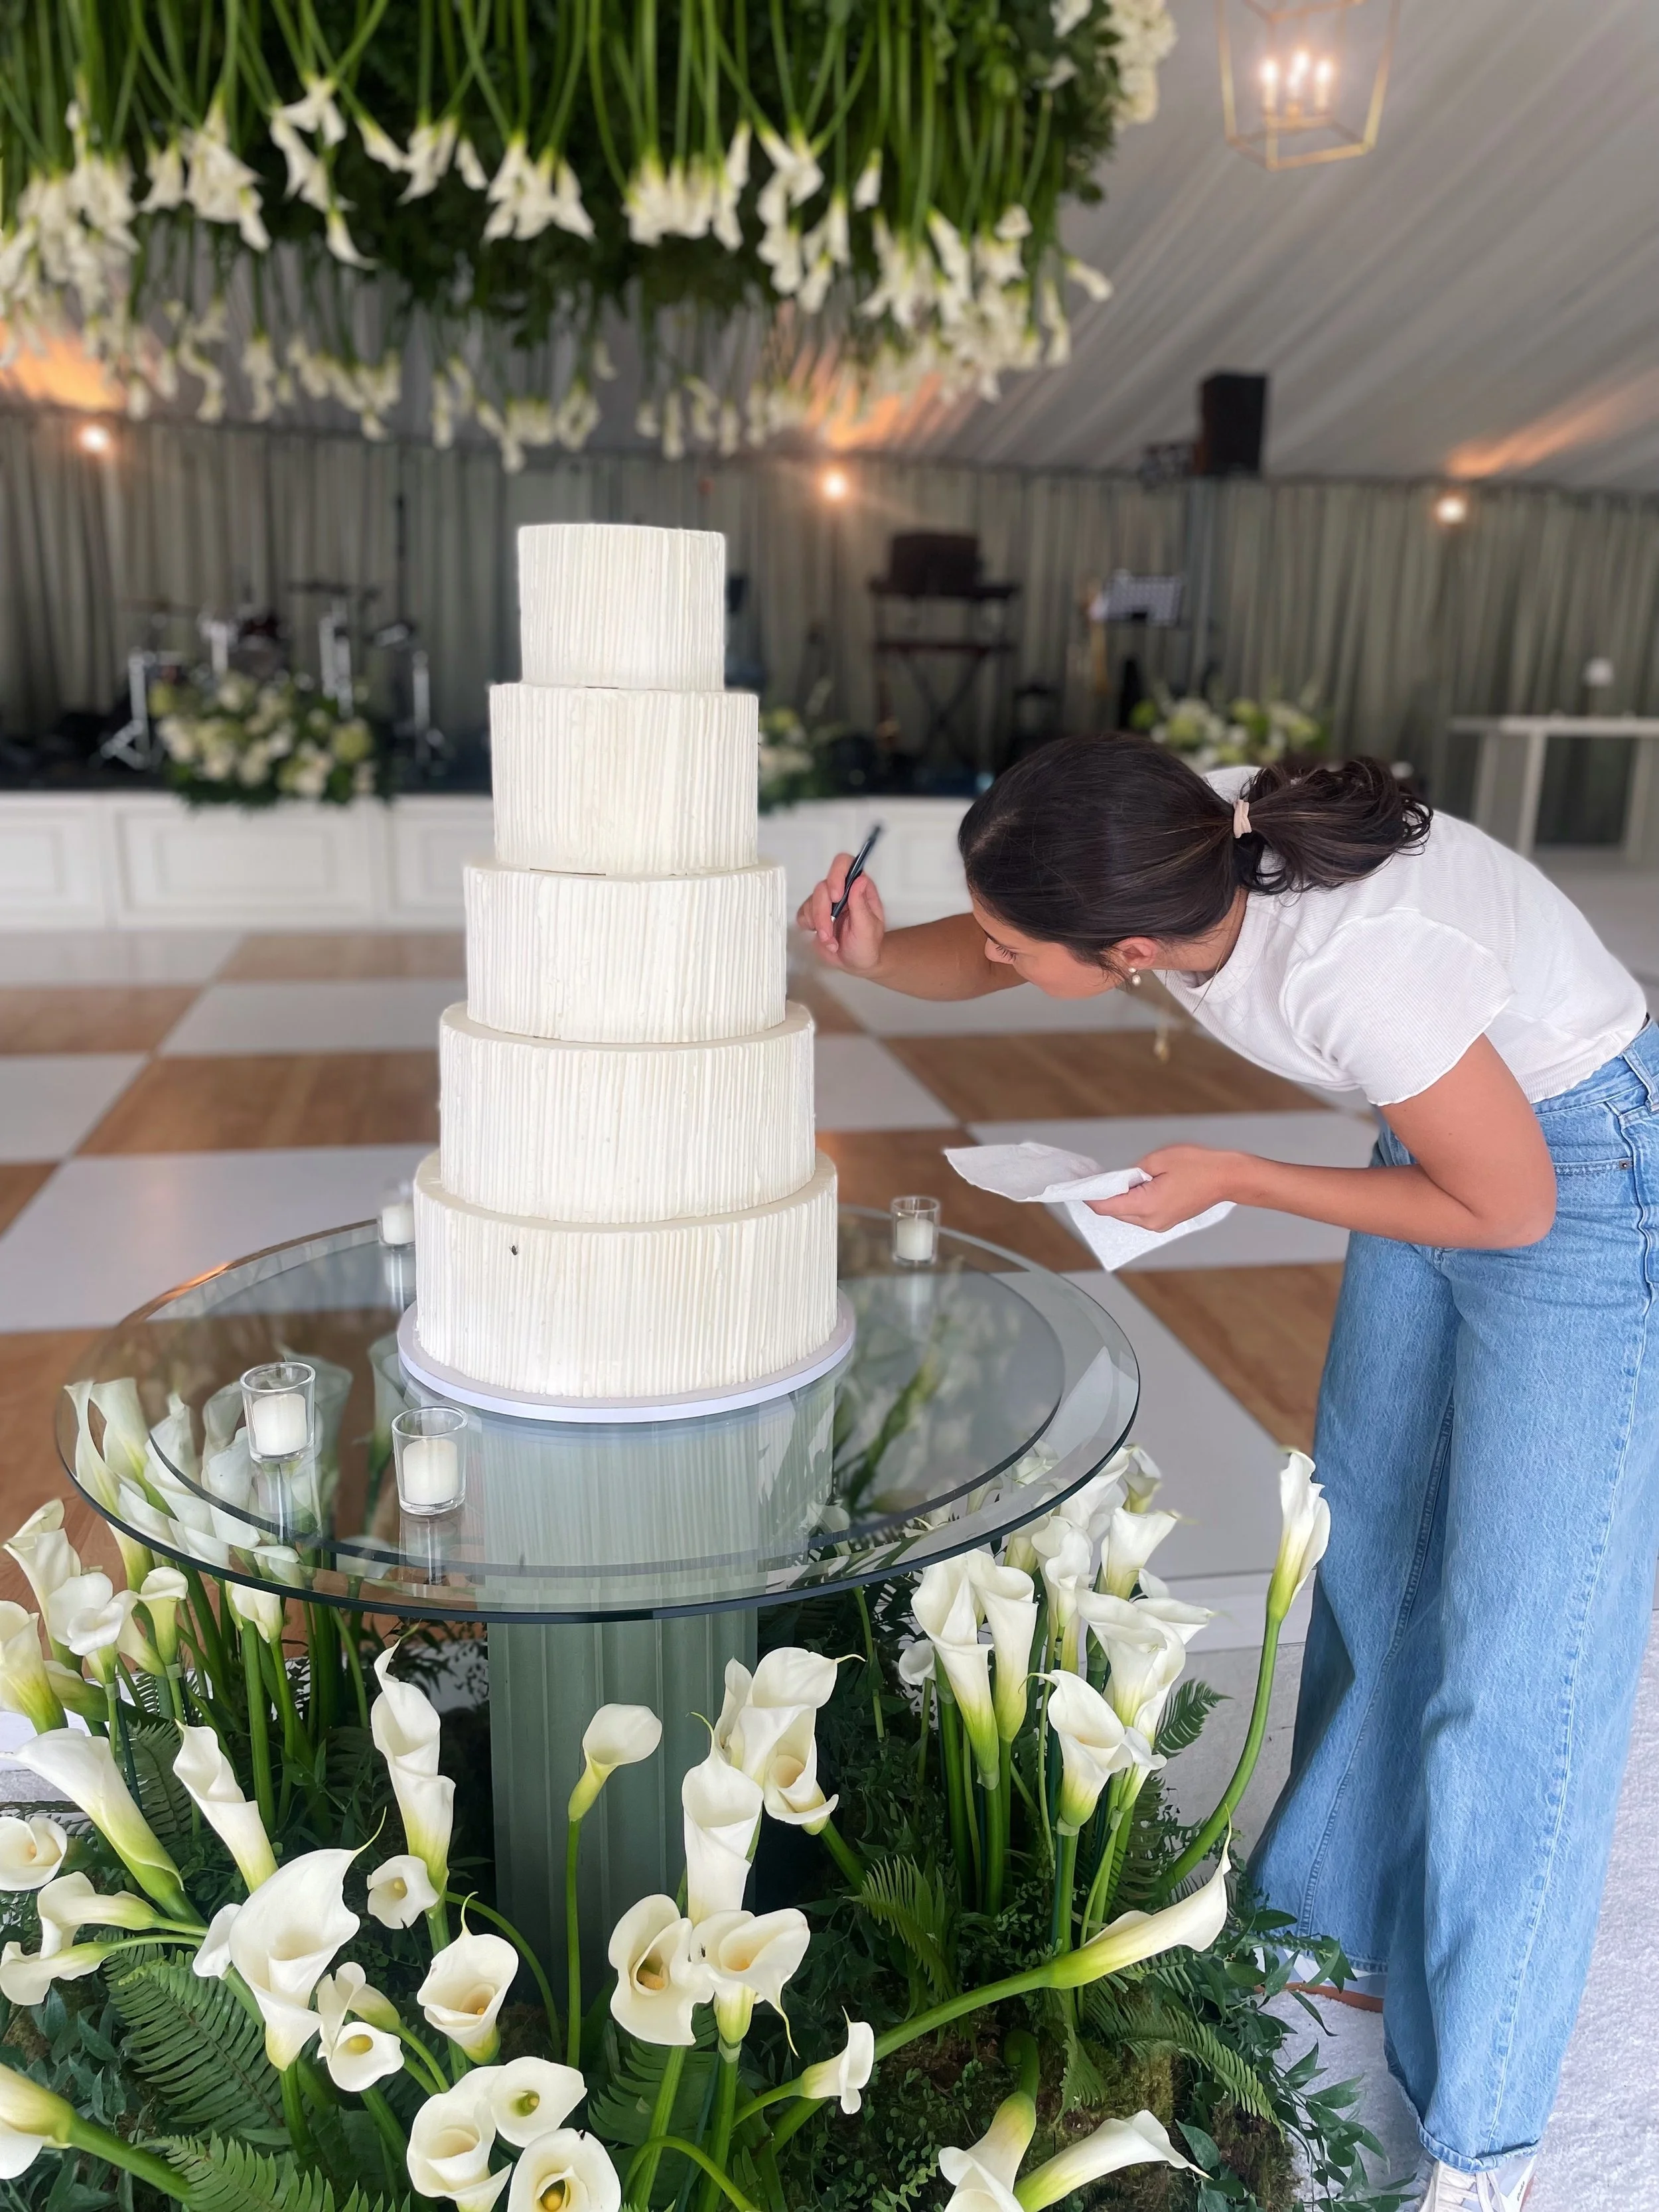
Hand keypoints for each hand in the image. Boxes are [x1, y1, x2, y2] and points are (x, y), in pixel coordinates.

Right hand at [796, 853, 886, 973]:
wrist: (856, 963)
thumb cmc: (867, 945)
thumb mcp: (868, 928)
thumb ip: (861, 905)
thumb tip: (860, 880)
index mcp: (859, 888)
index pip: (845, 865)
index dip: (836, 874)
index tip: (835, 897)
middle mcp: (842, 891)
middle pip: (822, 887)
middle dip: (823, 913)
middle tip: (828, 934)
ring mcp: (826, 902)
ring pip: (811, 901)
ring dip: (818, 924)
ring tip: (831, 942)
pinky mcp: (814, 914)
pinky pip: (802, 913)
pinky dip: (809, 926)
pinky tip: (822, 938)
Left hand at [1085, 1146, 1246, 1231]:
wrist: (1227, 1178)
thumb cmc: (1199, 1166)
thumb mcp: (1157, 1160)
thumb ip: (1132, 1172)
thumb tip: (1118, 1181)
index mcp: (1146, 1206)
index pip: (1106, 1207)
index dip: (1089, 1196)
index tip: (1077, 1186)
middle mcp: (1151, 1221)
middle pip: (1114, 1212)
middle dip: (1103, 1196)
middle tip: (1094, 1177)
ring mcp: (1159, 1224)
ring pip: (1127, 1214)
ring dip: (1119, 1198)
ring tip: (1118, 1178)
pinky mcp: (1166, 1221)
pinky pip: (1141, 1214)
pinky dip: (1133, 1202)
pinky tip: (1134, 1185)